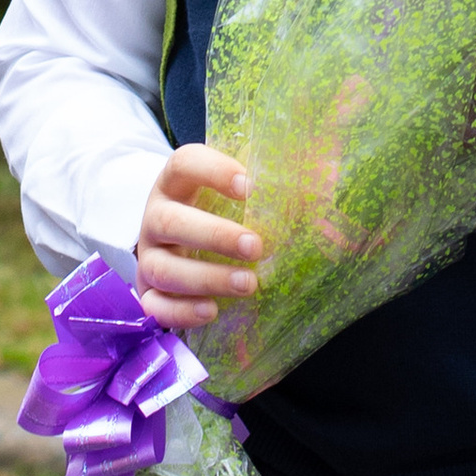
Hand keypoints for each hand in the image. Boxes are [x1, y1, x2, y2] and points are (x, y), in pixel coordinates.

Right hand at [135, 145, 263, 330]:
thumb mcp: (235, 194)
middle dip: (215, 235)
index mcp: (176, 184)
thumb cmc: (216, 213)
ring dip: (207, 277)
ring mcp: (148, 257)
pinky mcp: (146, 291)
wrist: (174, 246)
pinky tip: (212, 310)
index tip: (249, 186)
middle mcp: (155, 218)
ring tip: (248, 283)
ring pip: (164, 268)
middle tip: (255, 246)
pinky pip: (155, 305)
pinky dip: (182, 311)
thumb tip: (329, 172)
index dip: (214, 171)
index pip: (184, 163)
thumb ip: (273, 184)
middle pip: (170, 221)